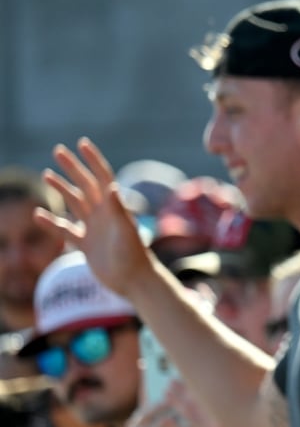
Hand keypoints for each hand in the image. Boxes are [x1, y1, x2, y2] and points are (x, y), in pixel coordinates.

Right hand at [39, 139, 155, 297]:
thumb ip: (117, 209)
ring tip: (47, 174)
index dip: (93, 160)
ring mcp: (95, 229)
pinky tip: (38, 215)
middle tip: (58, 151)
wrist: (134, 282)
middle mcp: (105, 215)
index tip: (82, 143)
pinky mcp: (87, 245)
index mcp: (115, 208)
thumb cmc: (133, 257)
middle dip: (73, 168)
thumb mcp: (125, 231)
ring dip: (62, 189)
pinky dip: (51, 223)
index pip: (103, 178)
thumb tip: (111, 186)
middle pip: (86, 185)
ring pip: (75, 204)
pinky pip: (65, 231)